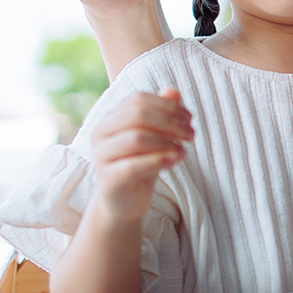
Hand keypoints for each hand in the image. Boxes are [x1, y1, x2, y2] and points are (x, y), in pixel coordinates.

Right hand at [91, 89, 192, 221]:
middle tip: (192, 134)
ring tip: (185, 150)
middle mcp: (101, 132)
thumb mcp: (155, 136)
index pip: (139, 99)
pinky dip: (159, 160)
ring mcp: (101, 156)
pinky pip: (134, 165)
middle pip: (138, 116)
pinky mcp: (109, 178)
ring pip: (137, 138)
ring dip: (167, 142)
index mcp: (111, 117)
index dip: (168, 106)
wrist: (125, 200)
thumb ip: (162, 113)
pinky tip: (177, 159)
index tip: (189, 118)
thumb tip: (174, 91)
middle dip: (171, 123)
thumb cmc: (141, 162)